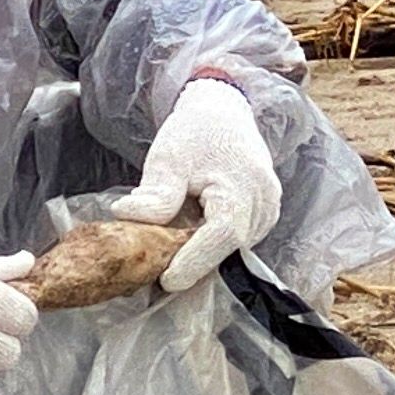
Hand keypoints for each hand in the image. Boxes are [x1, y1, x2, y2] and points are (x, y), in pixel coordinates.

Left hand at [112, 78, 279, 291]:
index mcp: (243, 189)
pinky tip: (187, 242)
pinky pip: (236, 242)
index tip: (166, 281)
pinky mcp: (262, 217)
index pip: (221, 237)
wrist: (224, 113)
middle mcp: (264, 207)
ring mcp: (267, 214)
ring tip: (167, 257)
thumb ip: (156, 194)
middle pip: (227, 250)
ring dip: (201, 257)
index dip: (194, 263)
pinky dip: (210, 247)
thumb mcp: (169, 158)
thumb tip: (126, 218)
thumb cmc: (196, 132)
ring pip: (232, 250)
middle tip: (155, 273)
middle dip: (192, 265)